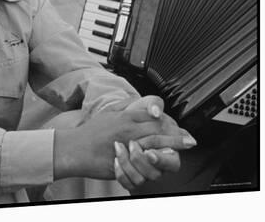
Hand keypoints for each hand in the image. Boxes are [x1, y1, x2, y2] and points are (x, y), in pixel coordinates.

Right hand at [53, 107, 187, 180]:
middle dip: (176, 135)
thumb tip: (142, 103)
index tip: (179, 126)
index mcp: (124, 117)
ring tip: (182, 148)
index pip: (151, 116)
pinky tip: (162, 161)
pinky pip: (142, 162)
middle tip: (190, 139)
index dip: (168, 121)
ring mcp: (125, 145)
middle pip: (157, 129)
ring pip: (153, 144)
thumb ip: (126, 108)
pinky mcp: (122, 160)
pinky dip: (153, 162)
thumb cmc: (90, 133)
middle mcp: (127, 130)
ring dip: (170, 147)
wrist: (74, 148)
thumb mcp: (109, 113)